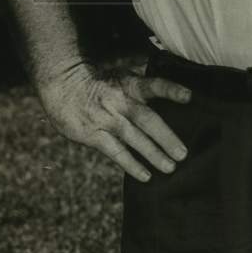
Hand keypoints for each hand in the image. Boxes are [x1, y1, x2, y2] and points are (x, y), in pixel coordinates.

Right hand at [36, 60, 191, 181]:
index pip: (154, 85)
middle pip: (147, 119)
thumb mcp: (122, 76)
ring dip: (153, 154)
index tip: (189, 97)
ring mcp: (106, 119)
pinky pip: (115, 152)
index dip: (171, 90)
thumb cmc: (100, 83)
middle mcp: (120, 102)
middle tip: (183, 154)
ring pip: (133, 139)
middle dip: (166, 137)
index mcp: (130, 85)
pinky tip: (146, 176)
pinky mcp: (93, 135)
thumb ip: (144, 85)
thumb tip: (174, 88)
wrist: (62, 86)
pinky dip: (131, 164)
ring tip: (170, 167)